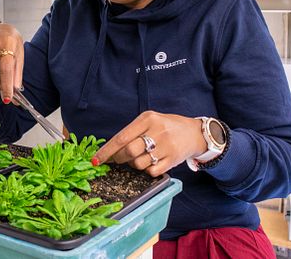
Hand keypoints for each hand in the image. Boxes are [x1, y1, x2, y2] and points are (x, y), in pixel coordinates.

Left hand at [92, 111, 207, 176]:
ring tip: (140, 157)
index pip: (121, 137)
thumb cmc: (167, 126)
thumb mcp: (150, 120)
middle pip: (128, 152)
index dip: (106, 151)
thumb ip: (132, 132)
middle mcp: (157, 131)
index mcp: (148, 119)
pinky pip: (151, 171)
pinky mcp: (172, 160)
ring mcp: (166, 147)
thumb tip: (110, 150)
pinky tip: (151, 162)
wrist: (194, 132)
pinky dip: (146, 169)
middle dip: (119, 158)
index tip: (96, 160)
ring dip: (133, 164)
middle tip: (119, 158)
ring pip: (138, 164)